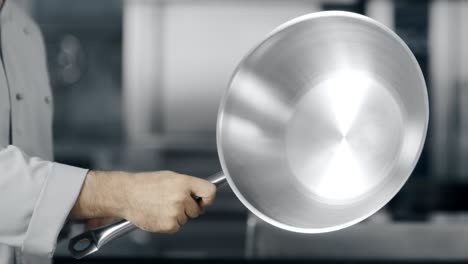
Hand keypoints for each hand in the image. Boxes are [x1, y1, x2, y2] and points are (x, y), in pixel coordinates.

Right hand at [71, 170, 215, 233]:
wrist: (126, 194)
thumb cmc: (146, 184)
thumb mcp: (170, 177)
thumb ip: (188, 186)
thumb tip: (202, 196)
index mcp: (183, 182)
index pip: (210, 191)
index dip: (208, 198)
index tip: (204, 201)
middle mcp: (181, 197)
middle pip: (197, 209)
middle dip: (188, 208)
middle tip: (172, 202)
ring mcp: (175, 212)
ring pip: (186, 219)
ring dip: (177, 215)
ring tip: (161, 205)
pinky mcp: (169, 225)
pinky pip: (176, 227)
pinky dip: (169, 223)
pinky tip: (158, 214)